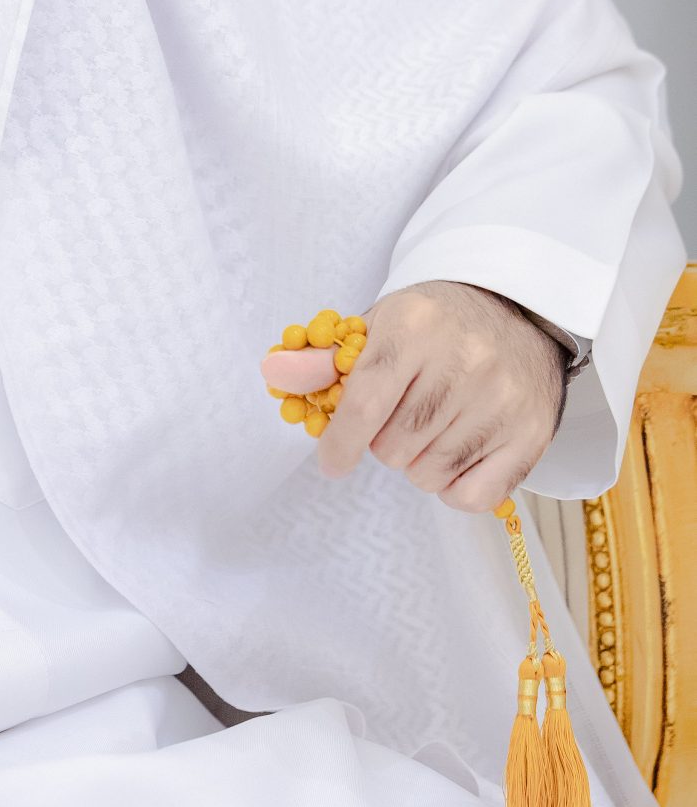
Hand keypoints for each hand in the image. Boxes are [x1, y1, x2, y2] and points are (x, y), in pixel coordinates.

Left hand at [259, 279, 565, 511]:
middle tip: (403, 417)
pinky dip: (456, 488)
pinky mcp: (531, 433)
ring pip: (428, 475)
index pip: (364, 406)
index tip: (332, 461)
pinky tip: (458, 453)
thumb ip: (325, 361)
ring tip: (435, 427)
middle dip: (385, 443)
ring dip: (420, 463)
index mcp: (414, 327)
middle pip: (393, 448)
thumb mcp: (379, 327)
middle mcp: (465, 360)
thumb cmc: (434, 326)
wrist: (515, 309)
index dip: (340, 443)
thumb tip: (274, 375)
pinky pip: (473, 497)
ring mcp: (503, 399)